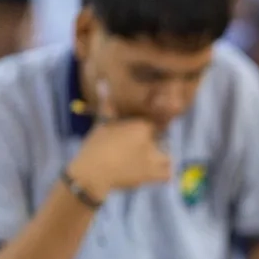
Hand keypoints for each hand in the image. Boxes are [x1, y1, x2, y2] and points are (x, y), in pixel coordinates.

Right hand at [66, 81, 171, 200]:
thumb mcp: (102, 124)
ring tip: (145, 163)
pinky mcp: (151, 175)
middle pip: (161, 141)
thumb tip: (103, 84)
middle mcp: (149, 141)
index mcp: (140, 126)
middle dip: (153, 145)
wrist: (92, 173)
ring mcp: (152, 159)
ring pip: (167, 157)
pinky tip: (154, 174)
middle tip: (136, 152)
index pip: (156, 124)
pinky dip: (164, 175)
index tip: (140, 137)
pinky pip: (167, 174)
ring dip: (161, 160)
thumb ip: (107, 105)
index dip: (149, 130)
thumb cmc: (95, 147)